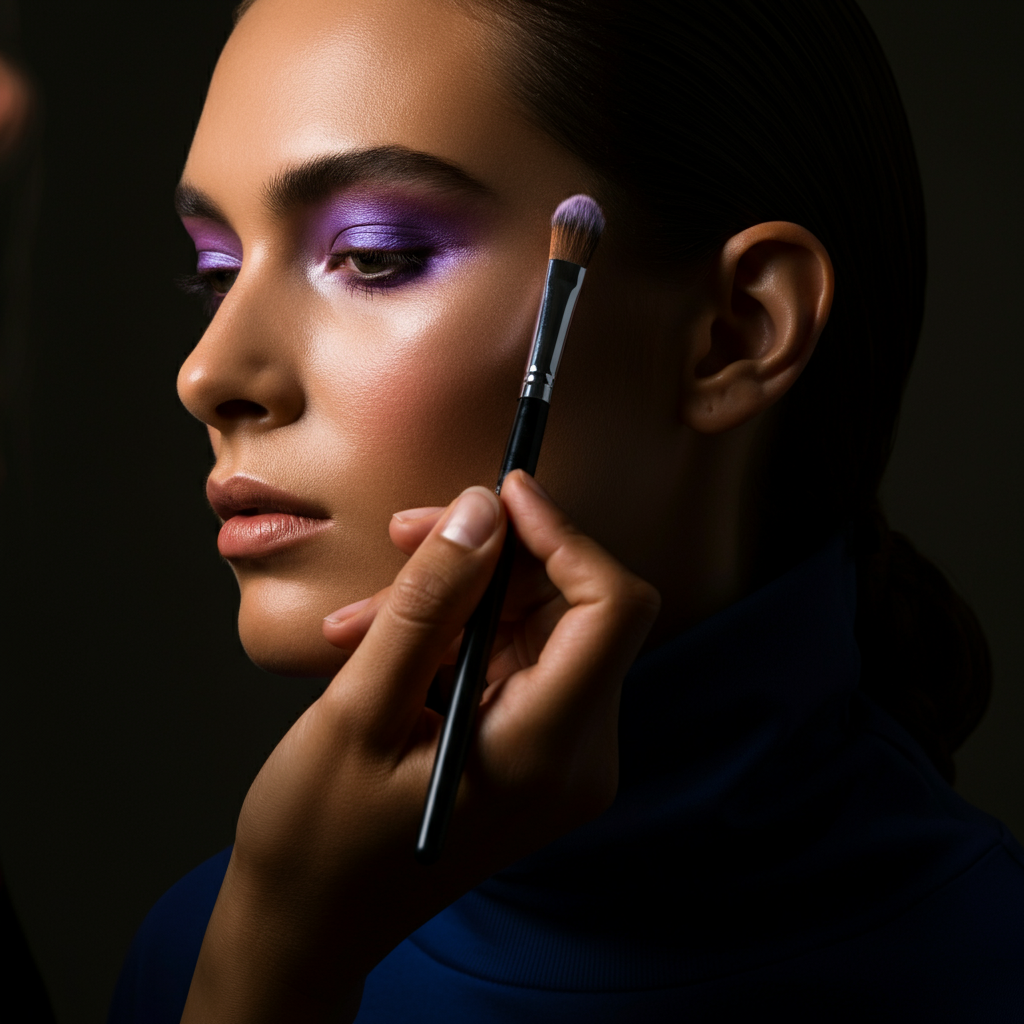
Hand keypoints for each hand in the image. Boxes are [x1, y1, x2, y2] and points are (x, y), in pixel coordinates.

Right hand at [182, 470, 659, 1022]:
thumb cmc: (319, 839)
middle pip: (570, 606)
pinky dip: (449, 635)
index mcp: (545, 752)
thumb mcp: (356, 711)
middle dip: (488, 560)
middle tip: (405, 533)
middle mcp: (575, 755)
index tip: (501, 494)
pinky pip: (507, 658)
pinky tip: (377, 642)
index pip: (611, 608)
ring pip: (530, 625)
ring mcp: (555, 754)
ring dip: (451, 599)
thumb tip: (481, 511)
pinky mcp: (528, 748)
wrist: (311, 923)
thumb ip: (425, 604)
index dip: (564, 535)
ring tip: (359, 618)